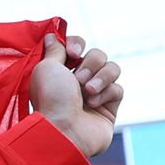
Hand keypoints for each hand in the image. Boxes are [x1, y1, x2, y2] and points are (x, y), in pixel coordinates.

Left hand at [30, 33, 122, 157]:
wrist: (63, 130)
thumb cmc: (51, 99)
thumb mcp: (47, 67)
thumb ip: (54, 50)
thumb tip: (51, 34)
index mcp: (60, 72)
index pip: (77, 46)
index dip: (78, 45)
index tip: (73, 53)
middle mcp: (77, 83)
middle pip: (98, 55)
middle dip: (91, 63)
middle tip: (79, 80)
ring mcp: (94, 95)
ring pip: (112, 68)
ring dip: (101, 77)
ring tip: (88, 92)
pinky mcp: (109, 108)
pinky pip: (118, 89)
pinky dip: (107, 94)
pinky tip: (93, 105)